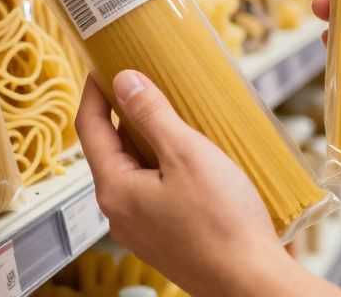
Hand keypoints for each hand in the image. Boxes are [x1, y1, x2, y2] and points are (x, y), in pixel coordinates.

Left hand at [75, 71, 337, 296]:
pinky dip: (164, 164)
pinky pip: (154, 190)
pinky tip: (190, 155)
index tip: (103, 65)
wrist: (251, 281)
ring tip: (173, 112)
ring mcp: (142, 228)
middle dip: (125, 114)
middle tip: (145, 80)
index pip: (90, 129)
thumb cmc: (222, 222)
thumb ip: (152, 114)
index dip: (95, 92)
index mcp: (116, 189)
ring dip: (148, 139)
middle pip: (111, 149)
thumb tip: (123, 80)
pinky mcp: (165, 237)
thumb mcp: (186, 154)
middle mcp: (120, 212)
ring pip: (135, 170)